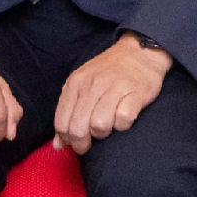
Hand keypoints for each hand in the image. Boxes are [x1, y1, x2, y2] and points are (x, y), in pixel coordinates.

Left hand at [53, 35, 172, 152]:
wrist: (139, 52)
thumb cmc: (109, 72)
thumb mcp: (82, 85)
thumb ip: (68, 112)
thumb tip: (58, 145)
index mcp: (75, 83)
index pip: (61, 122)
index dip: (67, 139)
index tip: (75, 143)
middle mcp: (92, 84)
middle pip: (78, 128)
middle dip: (83, 143)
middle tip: (91, 142)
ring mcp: (114, 87)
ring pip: (99, 125)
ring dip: (104, 132)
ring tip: (108, 125)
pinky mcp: (135, 93)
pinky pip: (123, 120)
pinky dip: (123, 125)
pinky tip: (123, 118)